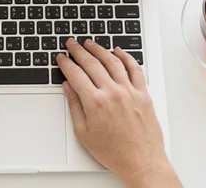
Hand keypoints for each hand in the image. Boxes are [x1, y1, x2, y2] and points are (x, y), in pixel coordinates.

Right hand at [58, 39, 181, 187]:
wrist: (141, 161)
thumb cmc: (113, 152)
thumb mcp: (84, 133)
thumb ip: (74, 106)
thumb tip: (68, 87)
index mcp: (95, 102)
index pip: (76, 74)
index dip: (66, 63)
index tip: (61, 58)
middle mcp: (112, 93)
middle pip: (92, 63)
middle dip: (79, 51)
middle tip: (72, 44)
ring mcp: (129, 91)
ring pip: (112, 61)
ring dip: (99, 49)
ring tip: (90, 43)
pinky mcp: (143, 94)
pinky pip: (135, 69)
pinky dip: (126, 57)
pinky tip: (118, 51)